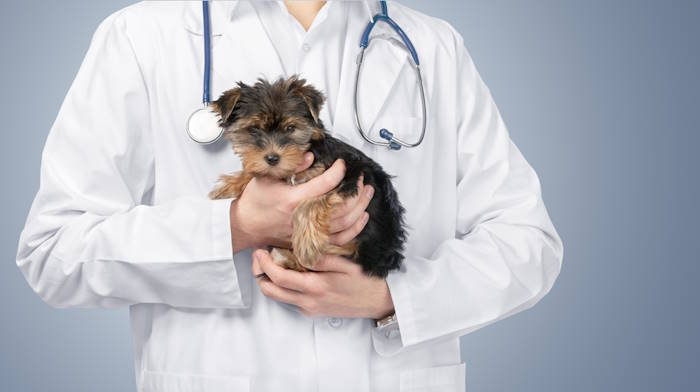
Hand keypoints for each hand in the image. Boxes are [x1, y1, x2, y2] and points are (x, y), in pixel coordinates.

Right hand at [230, 153, 373, 251]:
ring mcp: (310, 232)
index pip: (325, 184)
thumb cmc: (256, 201)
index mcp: (294, 199)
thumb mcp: (267, 177)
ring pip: (345, 222)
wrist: (247, 226)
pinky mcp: (312, 241)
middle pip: (341, 205)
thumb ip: (292, 167)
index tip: (342, 164)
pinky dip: (355, 228)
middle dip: (356, 190)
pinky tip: (363, 216)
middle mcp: (305, 217)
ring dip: (361, 206)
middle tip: (362, 178)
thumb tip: (310, 156)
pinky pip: (340, 239)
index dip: (338, 172)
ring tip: (367, 193)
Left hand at [251, 249, 394, 319]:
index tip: (260, 251)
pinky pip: (291, 299)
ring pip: (279, 297)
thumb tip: (300, 250)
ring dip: (270, 281)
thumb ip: (321, 258)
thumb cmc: (366, 281)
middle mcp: (309, 302)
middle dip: (260, 275)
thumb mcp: (345, 264)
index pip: (279, 277)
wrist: (380, 302)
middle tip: (260, 258)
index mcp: (316, 287)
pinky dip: (285, 286)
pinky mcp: (313, 312)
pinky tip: (292, 272)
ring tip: (273, 262)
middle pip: (271, 292)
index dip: (265, 264)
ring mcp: (310, 309)